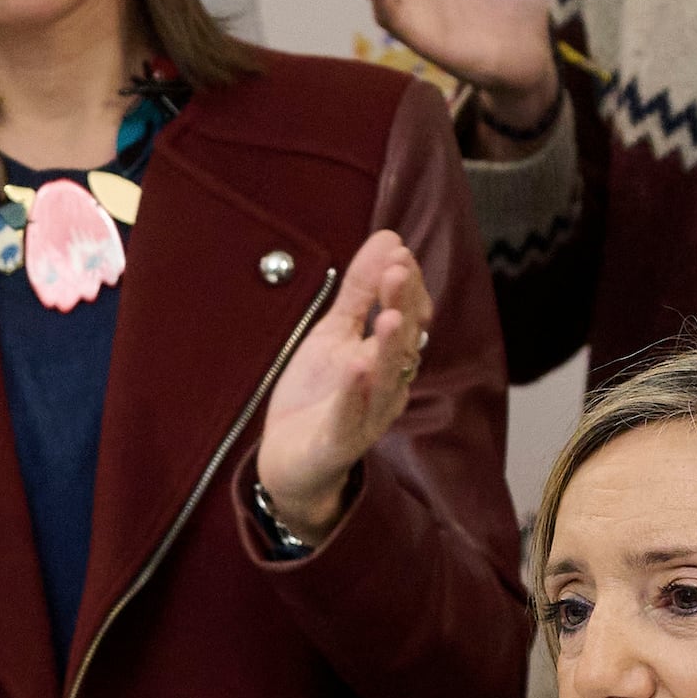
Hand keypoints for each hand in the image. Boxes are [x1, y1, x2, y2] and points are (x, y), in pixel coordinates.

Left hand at [251, 227, 427, 544]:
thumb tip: (389, 237)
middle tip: (400, 270)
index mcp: (386, 356)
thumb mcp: (334, 332)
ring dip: (389, 347)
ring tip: (388, 315)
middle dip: (402, 305)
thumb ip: (359, 290)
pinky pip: (351, 418)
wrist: (290, 460)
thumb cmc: (319, 394)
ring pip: (385, 380)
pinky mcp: (340, 443)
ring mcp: (366, 416)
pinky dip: (354, 394)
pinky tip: (356, 368)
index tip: (399, 253)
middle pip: (402, 342)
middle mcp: (385, 385)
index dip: (405, 287)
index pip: (406, 316)